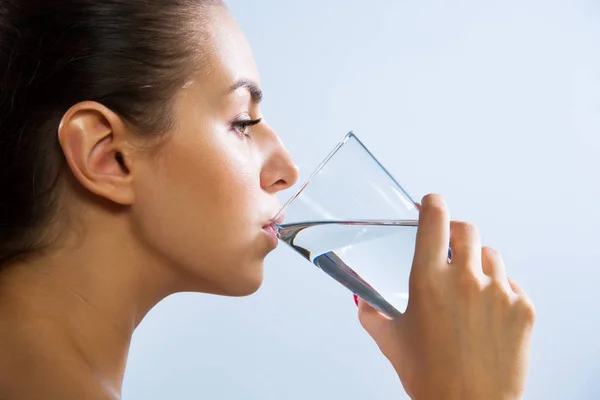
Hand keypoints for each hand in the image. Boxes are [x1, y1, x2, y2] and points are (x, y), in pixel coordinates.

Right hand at [356, 194, 534, 399]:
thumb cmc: (429, 376)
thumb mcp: (390, 340)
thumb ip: (371, 313)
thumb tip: (363, 301)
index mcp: (428, 279)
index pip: (436, 218)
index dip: (433, 203)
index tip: (431, 203)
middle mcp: (465, 278)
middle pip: (467, 229)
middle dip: (455, 233)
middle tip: (449, 247)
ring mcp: (498, 292)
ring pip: (491, 255)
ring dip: (478, 262)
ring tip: (469, 288)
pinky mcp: (522, 308)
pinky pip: (511, 284)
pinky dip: (498, 290)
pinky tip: (486, 313)